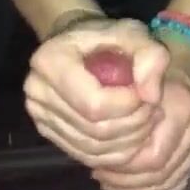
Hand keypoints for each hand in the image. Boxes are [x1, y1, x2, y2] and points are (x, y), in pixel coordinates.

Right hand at [24, 14, 168, 168]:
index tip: (147, 95)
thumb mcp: (133, 32)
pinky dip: (116, 154)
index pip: (94, 103)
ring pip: (92, 148)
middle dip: (133, 125)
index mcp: (50, 61)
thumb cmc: (105, 36)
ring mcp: (39, 116)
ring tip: (146, 121)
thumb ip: (150, 55)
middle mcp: (36, 91)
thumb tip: (151, 96)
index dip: (128, 106)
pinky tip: (133, 137)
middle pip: (94, 129)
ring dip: (129, 141)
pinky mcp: (48, 133)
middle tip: (153, 111)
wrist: (78, 45)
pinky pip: (86, 156)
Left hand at [93, 42, 189, 189]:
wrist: (185, 52)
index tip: (98, 163)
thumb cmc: (149, 57)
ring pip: (170, 180)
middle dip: (127, 181)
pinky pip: (180, 180)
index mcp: (181, 104)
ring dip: (138, 188)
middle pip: (161, 172)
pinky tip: (133, 186)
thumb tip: (113, 127)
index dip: (123, 167)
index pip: (153, 156)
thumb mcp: (132, 62)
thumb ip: (125, 92)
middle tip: (100, 174)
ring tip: (111, 181)